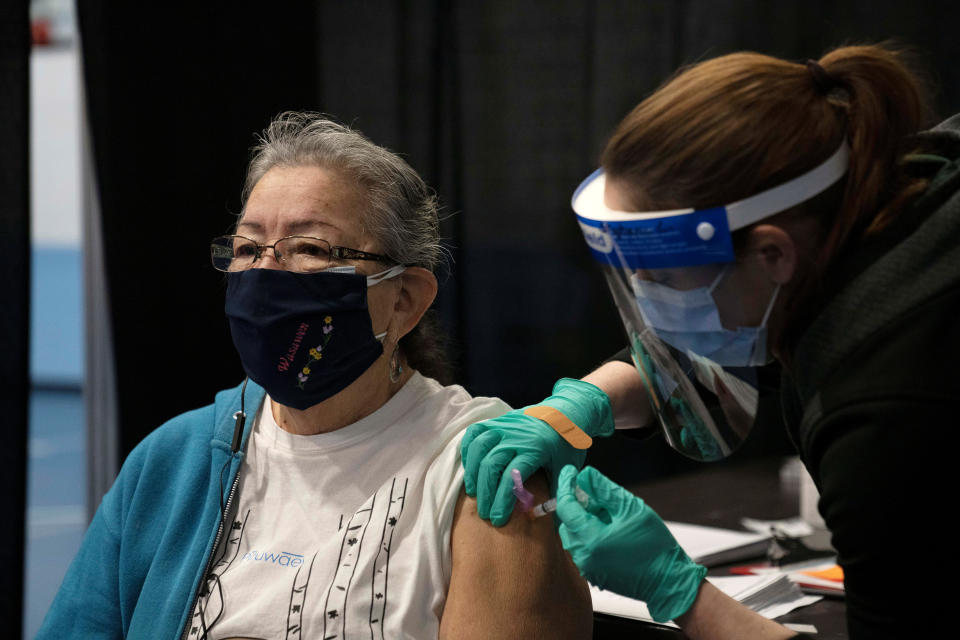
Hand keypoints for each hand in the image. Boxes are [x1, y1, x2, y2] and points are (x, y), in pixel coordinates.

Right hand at [461, 378, 613, 525]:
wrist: (568, 411)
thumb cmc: (567, 443)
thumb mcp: (567, 468)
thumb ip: (557, 493)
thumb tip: (551, 525)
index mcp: (536, 448)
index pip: (511, 476)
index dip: (502, 500)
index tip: (498, 519)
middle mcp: (517, 435)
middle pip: (491, 464)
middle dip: (485, 493)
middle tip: (485, 513)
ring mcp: (504, 425)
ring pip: (479, 448)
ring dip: (473, 473)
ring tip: (473, 493)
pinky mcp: (497, 420)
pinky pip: (474, 433)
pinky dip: (468, 450)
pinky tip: (470, 468)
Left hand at [556, 465, 705, 622]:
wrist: (669, 580)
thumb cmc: (655, 545)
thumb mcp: (631, 508)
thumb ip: (604, 490)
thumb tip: (584, 475)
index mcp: (591, 540)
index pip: (565, 507)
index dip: (566, 486)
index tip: (570, 471)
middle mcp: (584, 557)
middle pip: (567, 522)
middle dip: (579, 505)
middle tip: (601, 498)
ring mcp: (588, 568)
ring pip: (574, 535)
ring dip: (585, 521)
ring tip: (611, 516)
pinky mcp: (594, 574)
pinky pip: (583, 548)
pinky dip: (590, 535)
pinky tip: (612, 532)